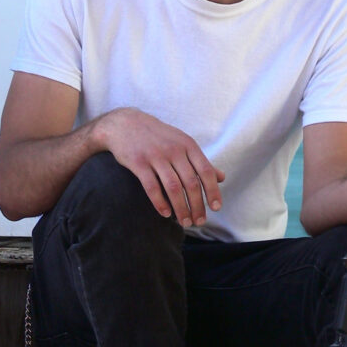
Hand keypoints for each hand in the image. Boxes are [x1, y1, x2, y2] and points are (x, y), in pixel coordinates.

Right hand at [97, 107, 225, 227]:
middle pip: (191, 183)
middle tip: (199, 221)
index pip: (206, 171)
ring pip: (173, 188)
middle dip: (197, 206)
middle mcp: (174, 150)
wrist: (125, 123)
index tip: (216, 208)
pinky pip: (152, 187)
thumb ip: (200, 161)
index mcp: (187, 145)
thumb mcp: (182, 142)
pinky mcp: (138, 162)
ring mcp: (155, 156)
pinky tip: (165, 213)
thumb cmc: (157, 136)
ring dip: (181, 208)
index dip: (213, 191)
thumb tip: (221, 177)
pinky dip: (160, 203)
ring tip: (184, 222)